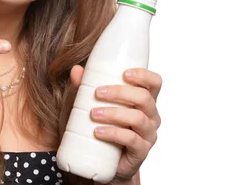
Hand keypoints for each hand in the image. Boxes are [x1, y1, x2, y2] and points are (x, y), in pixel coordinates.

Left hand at [70, 65, 161, 184]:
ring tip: (93, 113)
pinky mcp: (140, 152)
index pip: (154, 83)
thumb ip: (86, 87)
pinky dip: (114, 133)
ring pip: (138, 118)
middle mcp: (151, 116)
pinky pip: (132, 140)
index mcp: (145, 101)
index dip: (144, 75)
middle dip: (120, 92)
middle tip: (97, 93)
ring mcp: (148, 135)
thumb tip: (76, 70)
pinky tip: (98, 132)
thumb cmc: (104, 126)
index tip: (124, 73)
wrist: (104, 162)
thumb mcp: (94, 104)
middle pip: (145, 98)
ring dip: (114, 113)